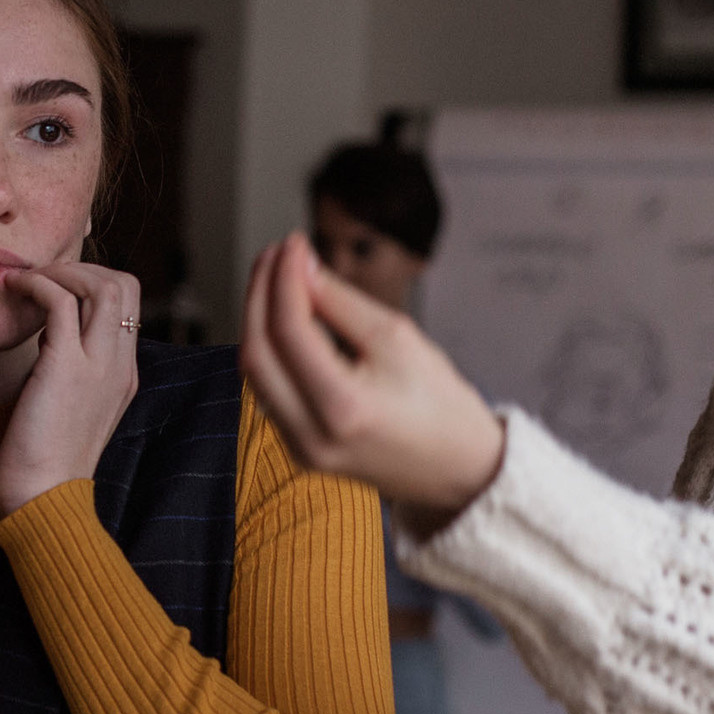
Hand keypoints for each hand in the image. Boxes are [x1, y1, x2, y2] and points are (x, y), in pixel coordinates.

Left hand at [0, 261, 140, 515]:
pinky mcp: (66, 369)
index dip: (94, 281)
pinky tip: (15, 291)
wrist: (44, 499)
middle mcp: (119, 365)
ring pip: (104, 285)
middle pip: (125, 284)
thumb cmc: (45, 460)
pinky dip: (38, 284)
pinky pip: (60, 303)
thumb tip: (46, 335)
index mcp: (124, 374)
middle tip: (44, 277)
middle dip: (82, 267)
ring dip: (61, 271)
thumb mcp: (69, 405)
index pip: (129, 303)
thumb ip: (70, 369)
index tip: (57, 288)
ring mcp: (98, 366)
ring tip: (27, 280)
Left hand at [239, 232, 504, 515]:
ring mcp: (299, 450)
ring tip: (277, 278)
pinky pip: (268, 392)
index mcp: (342, 408)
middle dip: (259, 296)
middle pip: (257, 354)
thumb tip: (297, 265)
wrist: (458, 469)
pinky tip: (283, 319)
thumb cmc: (439, 401)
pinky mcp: (298, 450)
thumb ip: (341, 302)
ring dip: (259, 321)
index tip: (291, 244)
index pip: (289, 331)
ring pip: (255, 374)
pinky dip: (270, 350)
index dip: (282, 279)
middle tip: (275, 254)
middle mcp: (310, 436)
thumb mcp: (398, 339)